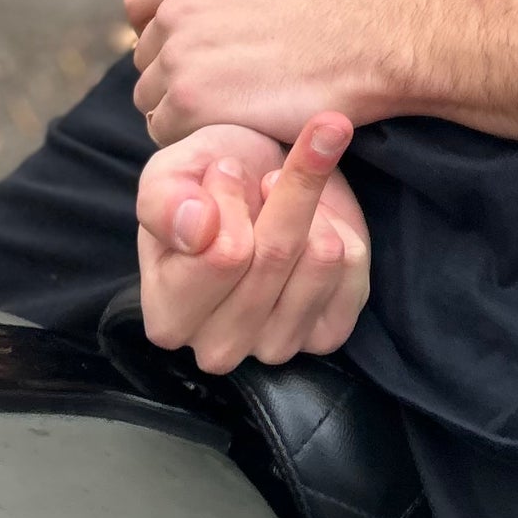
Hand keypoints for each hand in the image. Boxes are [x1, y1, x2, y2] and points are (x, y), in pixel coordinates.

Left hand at [126, 0, 388, 144]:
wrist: (370, 36)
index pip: (139, 6)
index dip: (159, 32)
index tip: (190, 53)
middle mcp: (177, 9)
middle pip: (147, 56)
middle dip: (175, 73)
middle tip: (221, 90)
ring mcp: (181, 56)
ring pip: (150, 97)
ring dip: (180, 108)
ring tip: (226, 113)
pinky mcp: (193, 102)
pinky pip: (165, 130)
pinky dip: (190, 136)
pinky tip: (228, 129)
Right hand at [137, 115, 370, 372]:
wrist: (253, 178)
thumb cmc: (204, 184)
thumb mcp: (168, 174)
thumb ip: (163, 199)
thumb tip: (198, 227)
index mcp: (168, 318)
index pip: (223, 255)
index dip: (230, 194)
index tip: (227, 169)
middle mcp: (219, 348)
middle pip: (276, 255)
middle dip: (282, 189)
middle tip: (265, 175)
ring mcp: (276, 347)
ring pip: (321, 257)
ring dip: (311, 205)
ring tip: (284, 200)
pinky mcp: (327, 333)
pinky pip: (354, 265)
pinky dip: (341, 224)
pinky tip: (315, 222)